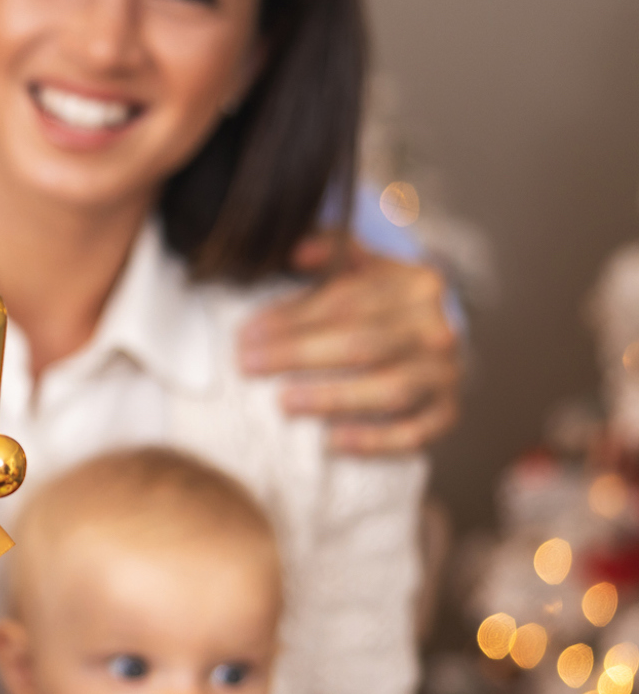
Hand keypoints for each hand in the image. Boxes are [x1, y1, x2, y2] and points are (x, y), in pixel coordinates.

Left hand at [239, 231, 461, 454]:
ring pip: (390, 389)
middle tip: (248, 365)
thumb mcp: (364, 264)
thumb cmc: (383, 302)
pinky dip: (375, 441)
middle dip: (298, 355)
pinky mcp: (446, 412)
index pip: (347, 301)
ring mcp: (446, 373)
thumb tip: (298, 251)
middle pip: (363, 344)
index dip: (292, 318)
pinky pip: (415, 433)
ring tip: (284, 403)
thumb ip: (332, 251)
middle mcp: (438, 329)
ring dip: (333, 398)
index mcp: (417, 283)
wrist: (435, 336)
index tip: (247, 333)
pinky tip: (332, 441)